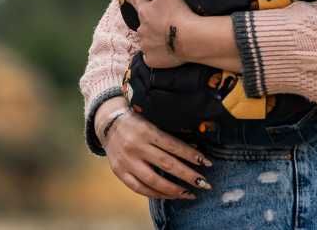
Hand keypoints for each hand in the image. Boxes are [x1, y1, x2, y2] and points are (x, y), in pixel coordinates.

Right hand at [96, 96, 212, 199]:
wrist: (109, 123)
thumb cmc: (139, 121)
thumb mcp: (154, 121)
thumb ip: (170, 135)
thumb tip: (195, 147)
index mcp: (147, 131)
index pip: (174, 146)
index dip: (192, 155)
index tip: (208, 163)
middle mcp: (136, 147)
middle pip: (166, 164)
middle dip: (187, 176)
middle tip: (204, 183)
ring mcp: (126, 161)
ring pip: (152, 180)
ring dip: (173, 190)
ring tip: (189, 194)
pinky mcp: (119, 172)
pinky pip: (138, 188)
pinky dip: (155, 194)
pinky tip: (169, 195)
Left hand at [124, 0, 193, 67]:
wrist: (190, 39)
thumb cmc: (180, 13)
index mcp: (144, 11)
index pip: (135, 0)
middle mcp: (141, 28)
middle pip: (142, 23)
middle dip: (148, 22)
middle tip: (161, 22)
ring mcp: (145, 45)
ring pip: (147, 40)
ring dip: (154, 38)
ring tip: (168, 38)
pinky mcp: (151, 59)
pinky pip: (152, 56)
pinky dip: (157, 53)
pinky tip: (168, 51)